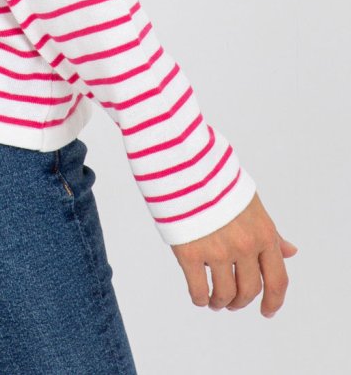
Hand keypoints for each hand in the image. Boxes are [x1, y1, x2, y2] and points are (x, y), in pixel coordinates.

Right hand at [171, 192, 296, 317]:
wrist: (185, 164)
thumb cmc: (219, 183)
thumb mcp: (252, 205)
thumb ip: (270, 233)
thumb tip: (290, 252)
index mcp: (263, 234)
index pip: (277, 279)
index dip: (274, 301)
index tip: (268, 311)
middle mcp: (244, 246)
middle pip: (249, 290)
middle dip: (241, 301)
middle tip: (233, 302)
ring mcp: (217, 251)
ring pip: (225, 293)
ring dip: (221, 302)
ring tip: (215, 301)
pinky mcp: (190, 253)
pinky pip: (198, 289)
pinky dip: (200, 298)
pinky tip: (200, 297)